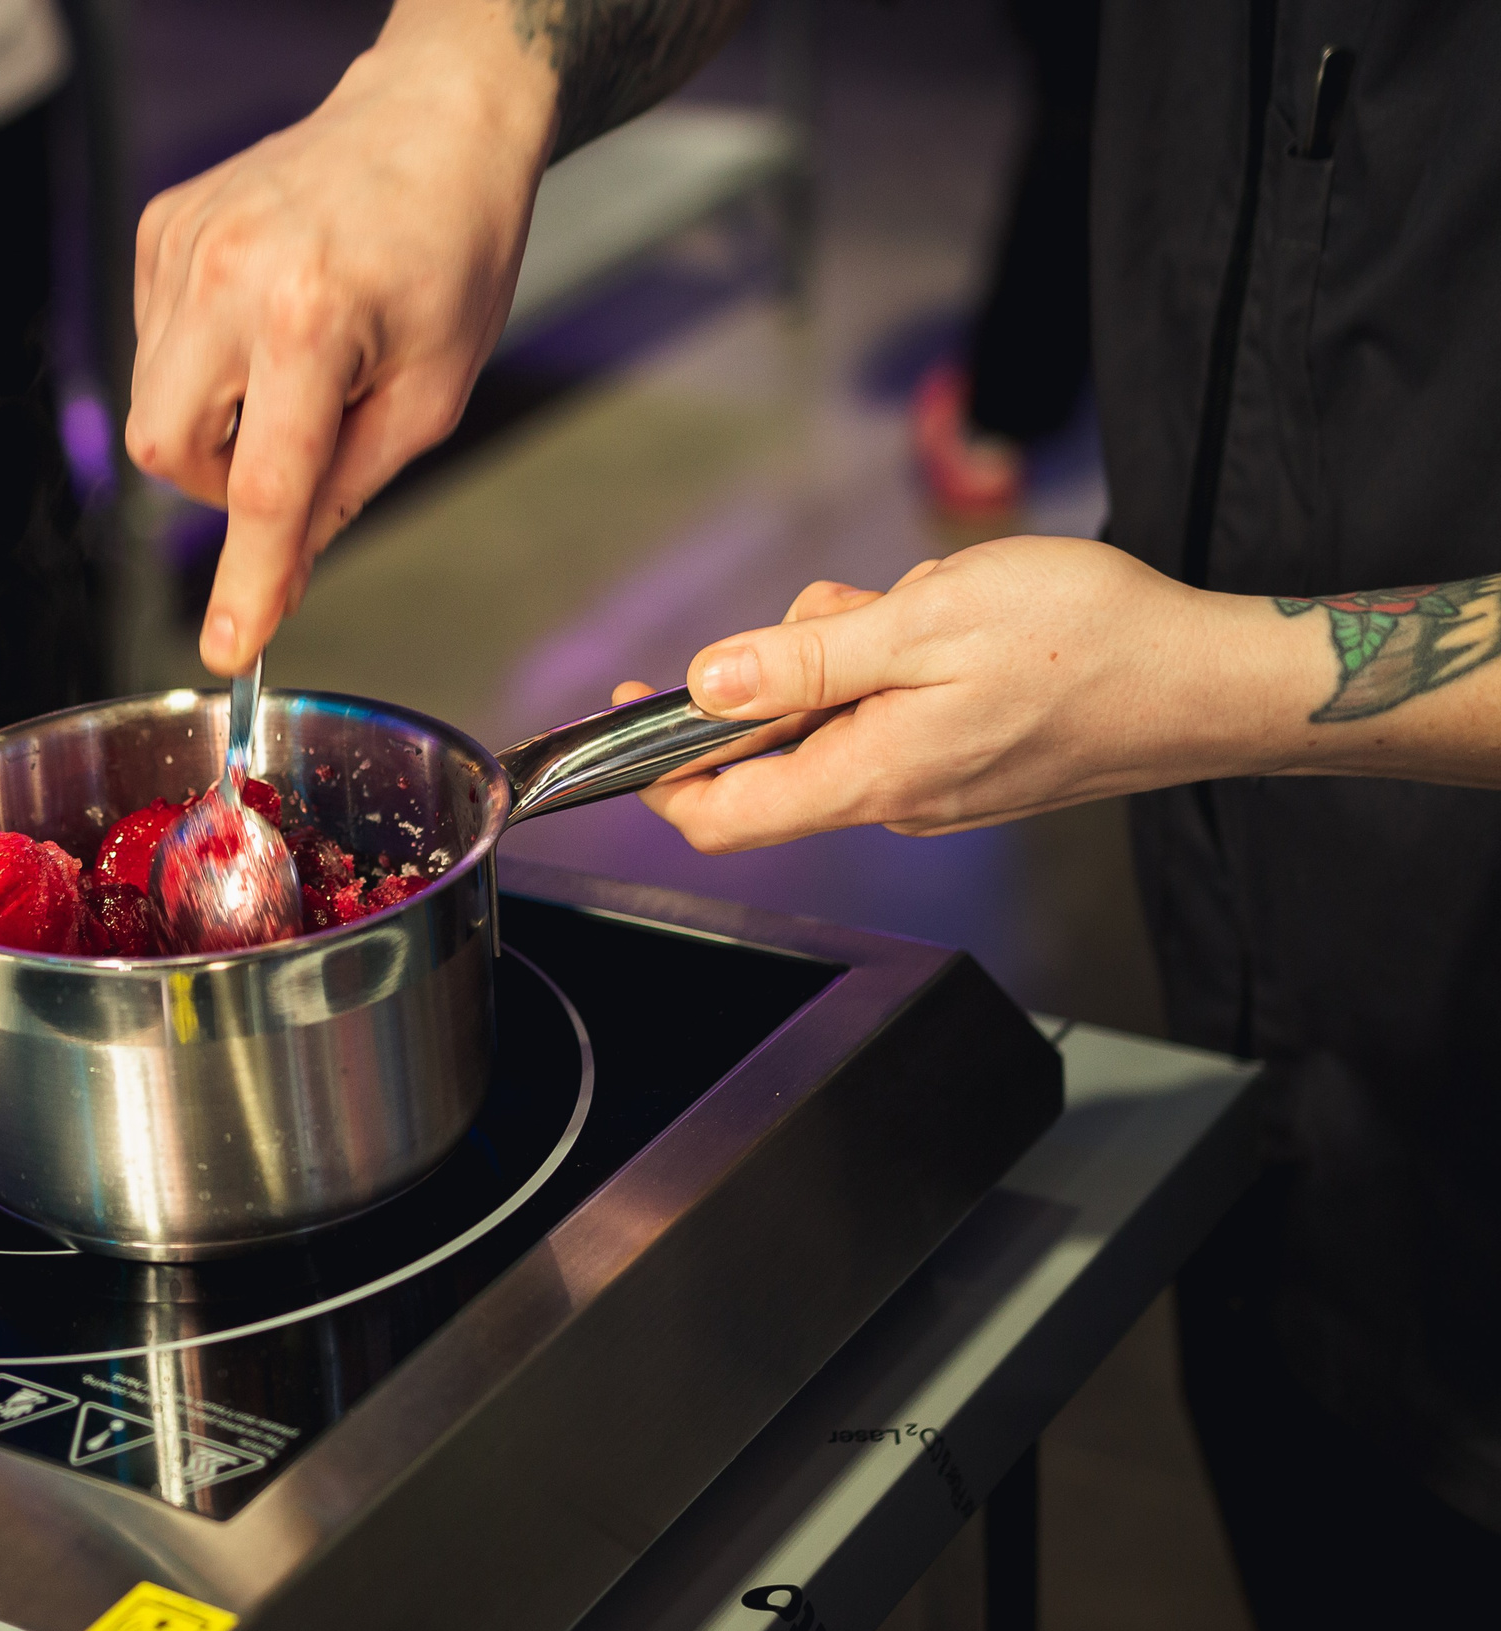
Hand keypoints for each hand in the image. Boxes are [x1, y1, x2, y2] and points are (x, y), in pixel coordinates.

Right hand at [127, 2, 557, 674]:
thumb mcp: (432, 391)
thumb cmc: (452, 247)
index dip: (247, 579)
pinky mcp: (162, 227)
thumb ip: (349, 486)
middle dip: (217, 481)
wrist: (433, 120)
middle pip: (166, 449)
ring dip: (213, 420)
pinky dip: (201, 361)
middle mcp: (231, 276)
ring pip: (151, 402)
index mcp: (313, 320)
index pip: (264, 488)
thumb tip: (284, 570)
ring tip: (293, 366)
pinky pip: (152, 341)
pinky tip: (263, 321)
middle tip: (294, 445)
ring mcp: (184, 245)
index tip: (227, 647)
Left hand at [621, 536, 1304, 850]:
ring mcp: (934, 788)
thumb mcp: (923, 624)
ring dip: (851, 651)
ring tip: (927, 604)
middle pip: (774, 752)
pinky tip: (956, 622)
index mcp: (870, 778)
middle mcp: (893, 801)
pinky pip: (891, 714)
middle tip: (849, 605)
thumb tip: (705, 685)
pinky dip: (898, 660)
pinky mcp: (968, 765)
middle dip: (784, 669)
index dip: (656, 768)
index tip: (629, 707)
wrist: (1213, 678)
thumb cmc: (1089, 642)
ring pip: (836, 720)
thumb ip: (803, 662)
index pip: (719, 814)